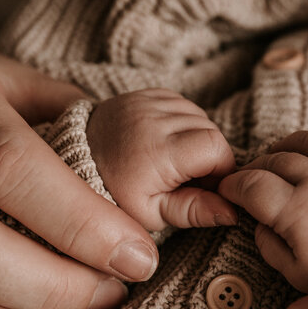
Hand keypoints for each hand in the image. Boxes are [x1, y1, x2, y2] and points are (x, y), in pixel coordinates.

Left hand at [87, 89, 236, 230]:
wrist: (74, 165)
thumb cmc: (114, 196)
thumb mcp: (153, 214)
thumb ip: (195, 211)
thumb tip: (232, 213)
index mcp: (156, 150)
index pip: (216, 147)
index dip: (221, 169)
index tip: (206, 187)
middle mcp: (152, 118)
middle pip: (212, 130)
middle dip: (211, 157)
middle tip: (189, 179)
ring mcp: (147, 101)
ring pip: (200, 115)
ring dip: (198, 139)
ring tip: (177, 162)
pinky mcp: (144, 94)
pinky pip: (182, 104)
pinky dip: (184, 123)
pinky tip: (169, 142)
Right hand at [219, 130, 307, 291]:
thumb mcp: (298, 277)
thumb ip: (269, 247)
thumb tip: (258, 224)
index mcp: (298, 211)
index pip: (251, 185)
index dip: (233, 186)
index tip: (228, 191)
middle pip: (277, 159)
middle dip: (256, 166)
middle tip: (250, 178)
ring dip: (288, 145)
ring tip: (279, 156)